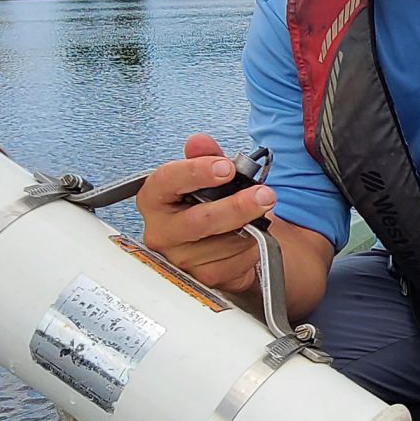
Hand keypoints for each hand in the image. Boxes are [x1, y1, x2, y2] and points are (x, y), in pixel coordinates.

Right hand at [136, 133, 276, 292]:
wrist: (224, 239)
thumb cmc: (209, 203)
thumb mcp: (209, 174)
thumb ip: (205, 156)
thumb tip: (200, 142)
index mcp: (155, 198)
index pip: (167, 181)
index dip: (197, 172)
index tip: (226, 167)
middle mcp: (160, 231)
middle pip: (198, 221)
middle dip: (236, 206)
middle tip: (264, 195)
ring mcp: (178, 258)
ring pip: (221, 244)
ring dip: (250, 228)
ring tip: (262, 215)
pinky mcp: (201, 278)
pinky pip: (232, 263)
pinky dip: (250, 248)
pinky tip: (252, 238)